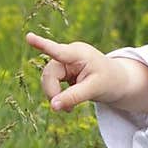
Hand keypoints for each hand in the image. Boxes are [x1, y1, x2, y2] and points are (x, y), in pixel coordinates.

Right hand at [25, 32, 147, 115]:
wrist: (118, 82)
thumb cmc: (110, 82)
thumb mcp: (94, 90)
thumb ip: (73, 97)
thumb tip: (53, 106)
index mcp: (79, 54)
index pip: (57, 51)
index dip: (42, 45)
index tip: (28, 37)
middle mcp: (69, 54)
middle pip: (49, 73)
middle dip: (52, 92)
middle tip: (65, 110)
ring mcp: (65, 62)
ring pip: (48, 79)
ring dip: (54, 95)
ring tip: (69, 110)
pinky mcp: (64, 71)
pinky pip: (52, 83)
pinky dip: (58, 95)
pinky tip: (68, 104)